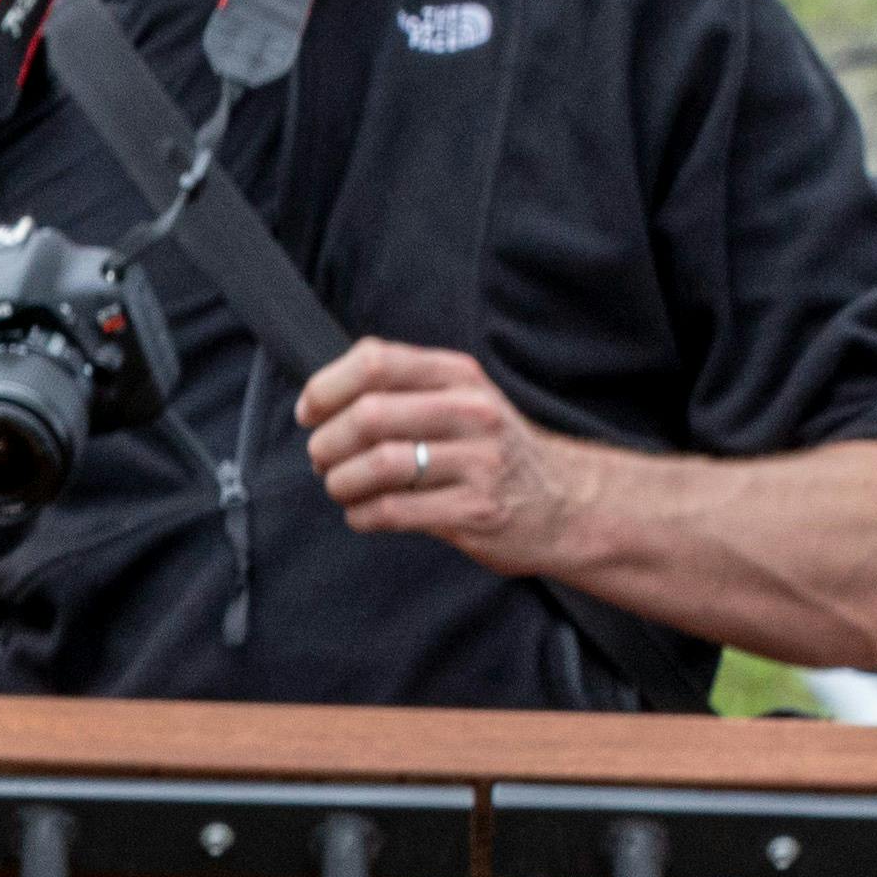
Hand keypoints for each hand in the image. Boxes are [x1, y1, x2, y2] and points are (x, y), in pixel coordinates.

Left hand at [299, 339, 582, 574]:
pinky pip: (391, 511)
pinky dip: (361, 516)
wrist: (566, 502)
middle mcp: (471, 410)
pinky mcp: (474, 509)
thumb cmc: (488, 451)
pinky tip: (365, 514)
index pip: (374, 361)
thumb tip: (319, 401)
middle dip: (326, 445)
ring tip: (344, 489)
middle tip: (324, 462)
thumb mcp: (459, 400)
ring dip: (340, 484)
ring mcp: (477, 460)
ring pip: (375, 465)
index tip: (310, 415)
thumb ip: (400, 389)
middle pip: (366, 415)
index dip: (325, 389)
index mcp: (457, 375)